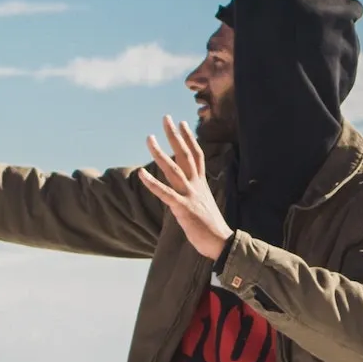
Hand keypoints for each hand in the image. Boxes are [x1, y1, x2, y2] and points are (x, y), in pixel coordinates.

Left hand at [139, 115, 233, 260]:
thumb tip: (186, 189)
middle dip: (175, 136)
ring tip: (149, 138)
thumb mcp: (203, 203)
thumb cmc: (211, 226)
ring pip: (173, 169)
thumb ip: (194, 193)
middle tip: (166, 118)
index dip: (188, 138)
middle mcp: (196, 185)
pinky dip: (152, 183)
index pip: (196, 155)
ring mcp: (189, 195)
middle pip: (185, 154)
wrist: (222, 243)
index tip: (181, 123)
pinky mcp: (183, 208)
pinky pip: (165, 193)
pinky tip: (141, 173)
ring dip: (159, 153)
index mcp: (201, 184)